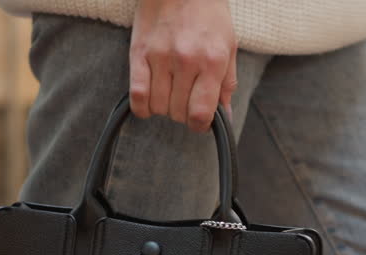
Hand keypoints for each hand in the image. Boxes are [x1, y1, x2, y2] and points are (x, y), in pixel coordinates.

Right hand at [128, 0, 237, 132]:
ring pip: (158, 106)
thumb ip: (226, 85)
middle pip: (178, 112)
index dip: (200, 126)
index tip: (200, 122)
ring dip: (164, 108)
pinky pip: (137, 94)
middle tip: (185, 101)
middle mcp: (186, 61)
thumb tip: (224, 118)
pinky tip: (149, 103)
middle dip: (183, 114)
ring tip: (170, 95)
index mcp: (212, 61)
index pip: (201, 113)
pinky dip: (142, 106)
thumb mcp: (228, 48)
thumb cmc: (208, 16)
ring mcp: (160, 57)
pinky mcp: (139, 52)